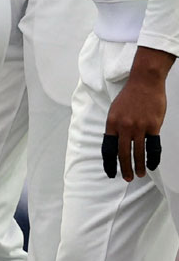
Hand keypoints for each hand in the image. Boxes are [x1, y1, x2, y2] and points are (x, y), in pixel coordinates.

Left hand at [104, 46, 173, 179]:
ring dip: (139, 166)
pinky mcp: (153, 126)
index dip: (109, 162)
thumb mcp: (115, 110)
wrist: (144, 82)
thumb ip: (115, 126)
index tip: (110, 173)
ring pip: (138, 152)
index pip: (108, 148)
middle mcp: (123, 126)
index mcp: (111, 122)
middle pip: (123, 153)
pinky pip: (153, 147)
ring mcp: (139, 127)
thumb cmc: (130, 96)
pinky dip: (153, 158)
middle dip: (124, 168)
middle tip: (127, 178)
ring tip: (140, 174)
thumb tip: (117, 142)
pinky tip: (152, 164)